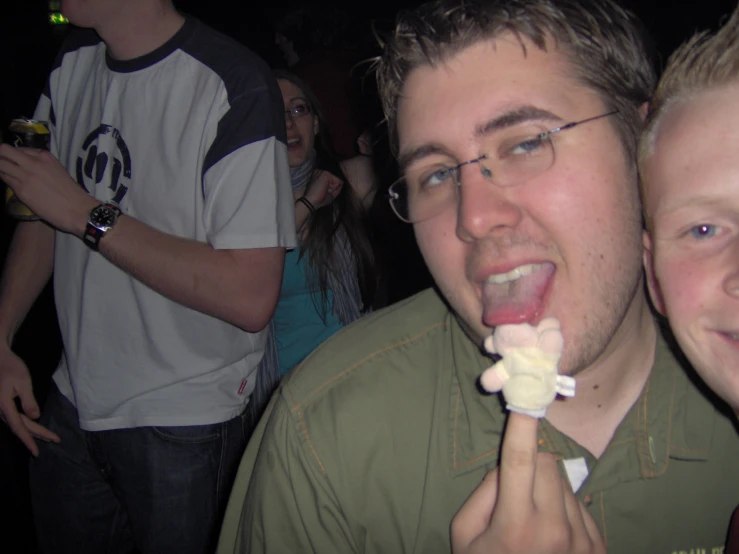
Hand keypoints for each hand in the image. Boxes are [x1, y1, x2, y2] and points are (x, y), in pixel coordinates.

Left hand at [0, 145, 95, 234]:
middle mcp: (33, 162)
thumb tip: (26, 167)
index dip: (12, 155)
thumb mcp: (57, 171)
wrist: (77, 209)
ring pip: (0, 165)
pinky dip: (4, 179)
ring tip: (4, 173)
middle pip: (4, 151)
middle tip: (1, 163)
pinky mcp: (21, 189)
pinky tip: (8, 183)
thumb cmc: (71, 193)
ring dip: (0, 168)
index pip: (19, 149)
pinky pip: (5, 179)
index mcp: (45, 156)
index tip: (11, 161)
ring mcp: (26, 175)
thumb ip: (41, 166)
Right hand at [0, 346, 59, 455]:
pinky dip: (25, 425)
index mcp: (4, 406)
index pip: (18, 427)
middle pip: (20, 427)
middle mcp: (0, 410)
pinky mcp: (3, 405)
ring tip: (48, 437)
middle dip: (37, 435)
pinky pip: (15, 418)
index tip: (37, 451)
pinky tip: (33, 428)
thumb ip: (29, 401)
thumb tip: (35, 417)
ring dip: (32, 431)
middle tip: (54, 440)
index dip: (29, 439)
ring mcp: (0, 409)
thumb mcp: (23, 382)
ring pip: (17, 424)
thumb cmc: (11, 368)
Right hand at [303, 169, 342, 209]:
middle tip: (324, 192)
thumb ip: (336, 187)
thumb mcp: (330, 193)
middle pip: (337, 181)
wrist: (311, 202)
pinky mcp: (325, 173)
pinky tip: (325, 189)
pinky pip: (338, 181)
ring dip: (333, 189)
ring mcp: (323, 171)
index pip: (335, 182)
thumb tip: (342, 182)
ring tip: (324, 190)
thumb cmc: (319, 199)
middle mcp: (321, 172)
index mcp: (321, 176)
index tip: (324, 193)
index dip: (333, 190)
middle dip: (334, 189)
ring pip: (338, 181)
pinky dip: (334, 188)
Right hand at [451, 413, 604, 553]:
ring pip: (565, 484)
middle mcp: (553, 528)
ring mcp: (580, 539)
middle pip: (548, 463)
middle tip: (517, 493)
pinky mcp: (597, 547)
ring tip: (535, 523)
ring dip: (548, 492)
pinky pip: (581, 507)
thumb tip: (506, 467)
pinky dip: (565, 513)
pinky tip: (552, 537)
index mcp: (515, 524)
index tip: (527, 393)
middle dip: (531, 466)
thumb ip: (482, 494)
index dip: (522, 424)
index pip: (519, 460)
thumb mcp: (465, 533)